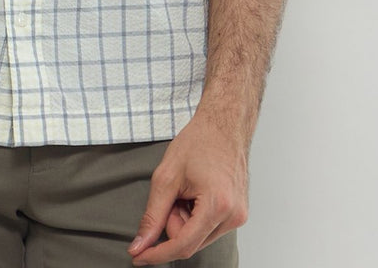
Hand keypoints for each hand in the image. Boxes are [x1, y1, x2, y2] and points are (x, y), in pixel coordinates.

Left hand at [127, 112, 248, 263]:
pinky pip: (208, 228)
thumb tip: (140, 245)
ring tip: (188, 189)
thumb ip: (152, 215)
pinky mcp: (239, 214)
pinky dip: (195, 215)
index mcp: (218, 205)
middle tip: (174, 192)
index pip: (183, 245)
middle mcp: (233, 216)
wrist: (223, 124)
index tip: (138, 256)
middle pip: (189, 241)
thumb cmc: (198, 142)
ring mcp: (239, 216)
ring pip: (198, 236)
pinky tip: (197, 192)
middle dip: (173, 221)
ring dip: (184, 218)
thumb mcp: (166, 177)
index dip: (157, 253)